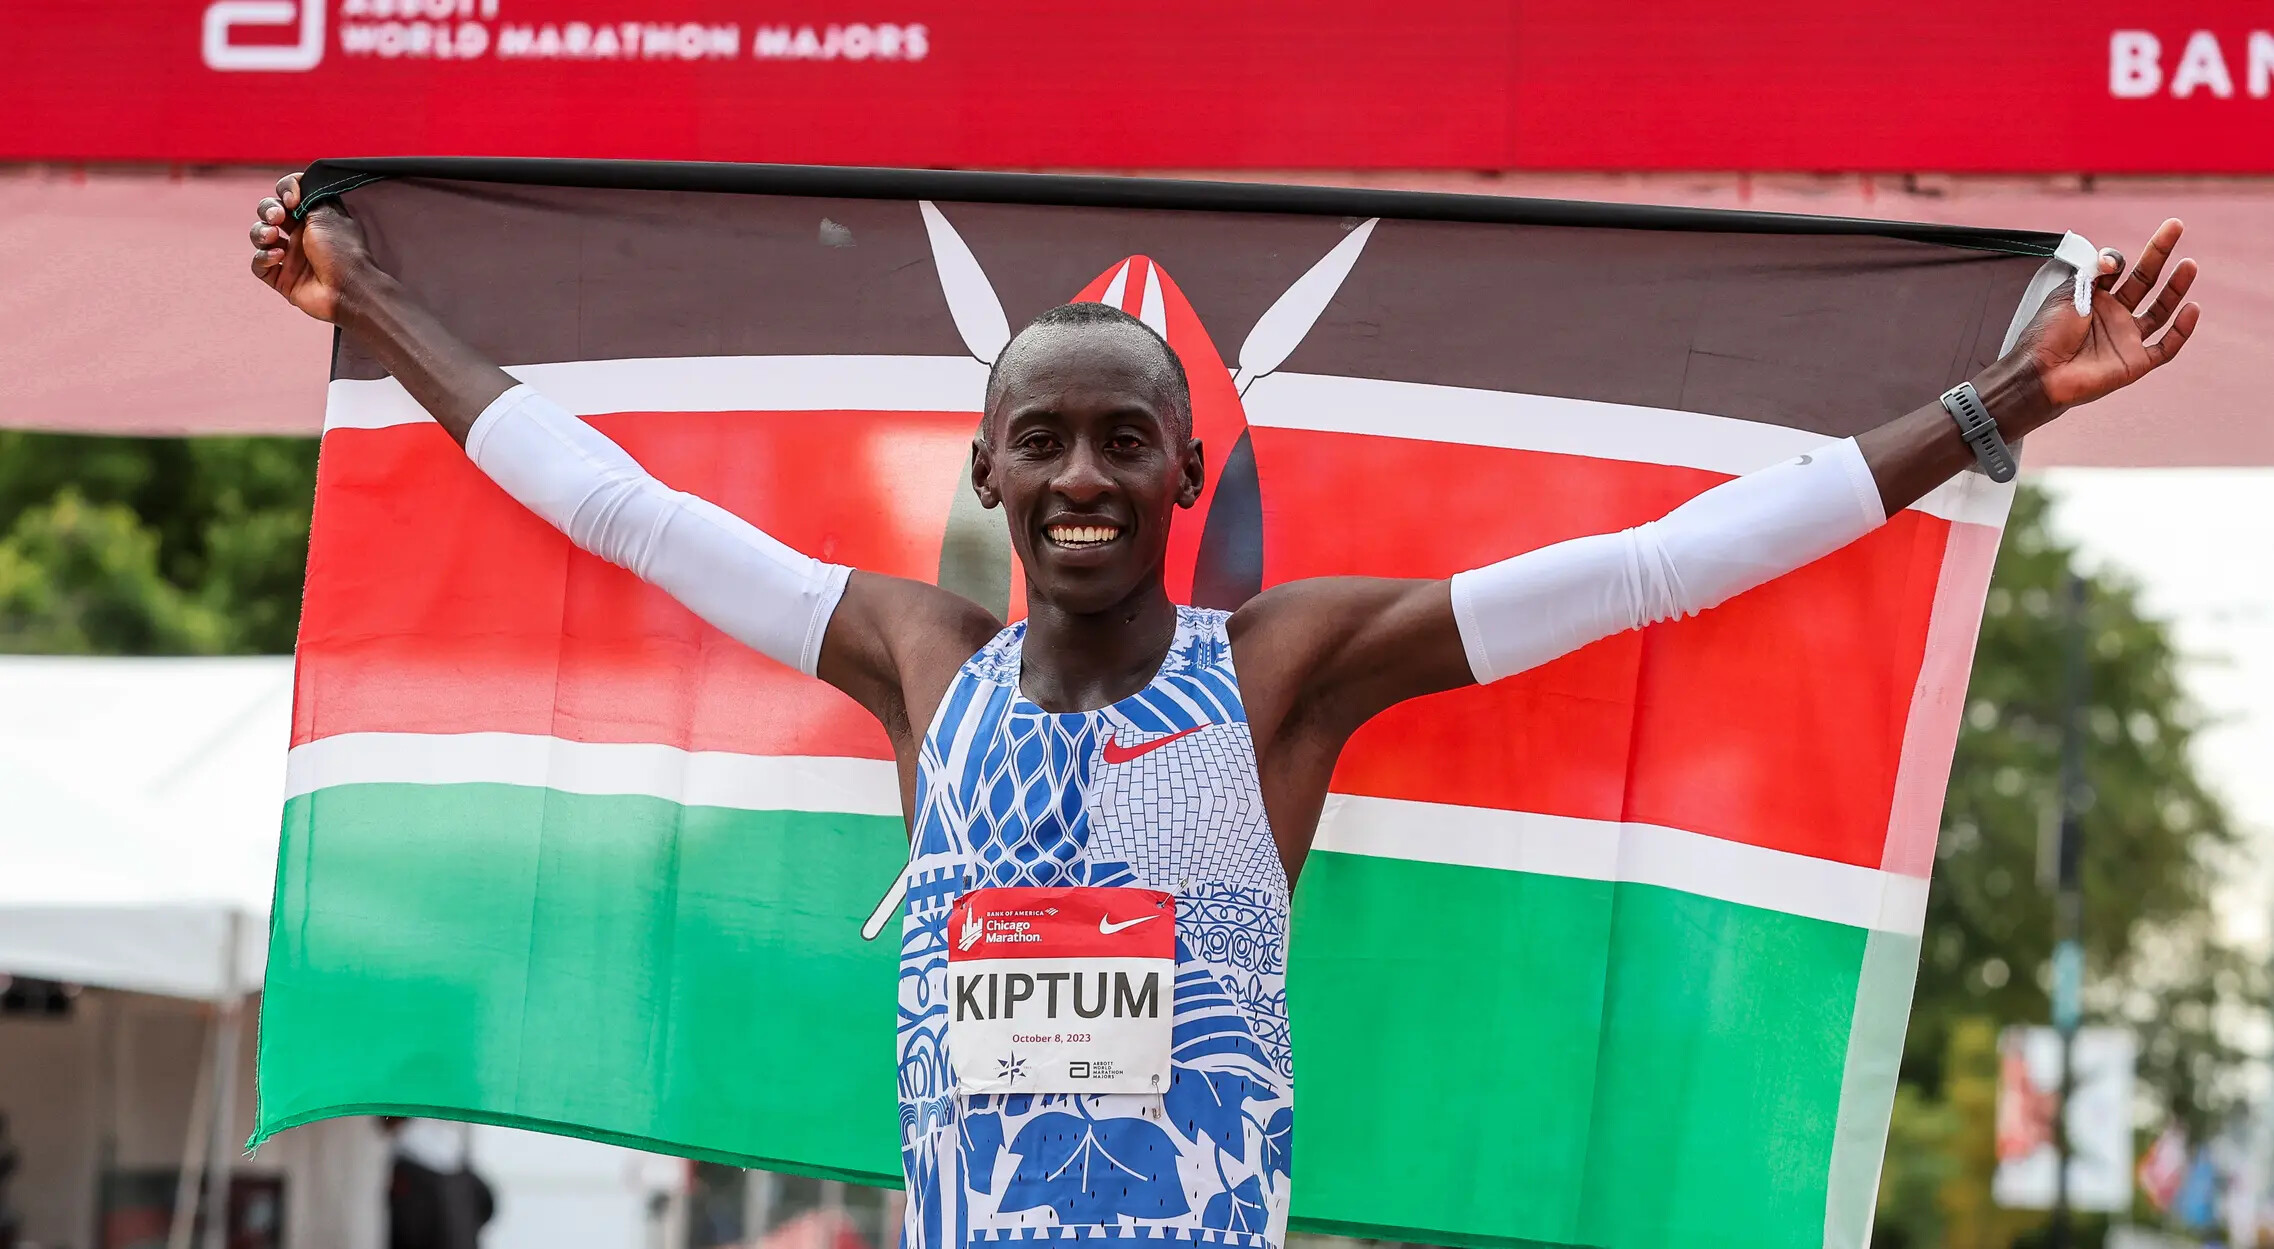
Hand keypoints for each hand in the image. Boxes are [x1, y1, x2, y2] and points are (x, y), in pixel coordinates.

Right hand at [249, 171, 372, 323]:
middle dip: (267, 210)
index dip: (285, 190)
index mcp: (314, 218)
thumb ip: (309, 197)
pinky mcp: (282, 278)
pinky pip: (258, 265)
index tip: (292, 198)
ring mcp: (290, 257)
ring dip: (260, 232)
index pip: (289, 194)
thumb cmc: (342, 250)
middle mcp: (301, 235)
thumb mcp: (328, 214)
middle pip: (269, 213)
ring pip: (260, 236)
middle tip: (278, 218)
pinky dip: (262, 258)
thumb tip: (297, 186)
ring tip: (273, 237)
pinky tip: (277, 257)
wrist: (348, 289)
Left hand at [2005, 218, 2200, 416]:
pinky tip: (2192, 308)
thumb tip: (2114, 260)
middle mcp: (2114, 316)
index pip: (2118, 271)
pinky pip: (2167, 347)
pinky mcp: (2136, 362)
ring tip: (2189, 264)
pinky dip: (2182, 331)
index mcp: (2095, 299)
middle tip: (2175, 226)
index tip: (2109, 263)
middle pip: (2145, 281)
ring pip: (2161, 311)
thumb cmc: (2046, 335)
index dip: (2117, 260)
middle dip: (2160, 254)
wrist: (2040, 373)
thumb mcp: (2066, 295)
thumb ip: (2091, 274)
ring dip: (2175, 288)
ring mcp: (2127, 338)